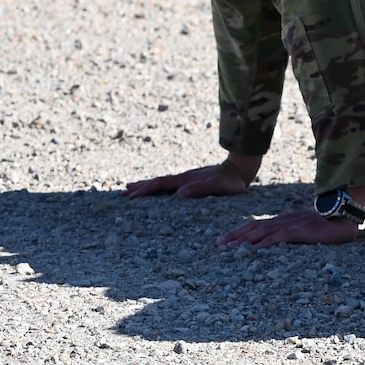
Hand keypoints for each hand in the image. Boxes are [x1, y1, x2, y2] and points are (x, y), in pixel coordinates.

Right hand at [125, 153, 261, 198]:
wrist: (241, 169)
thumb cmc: (232, 182)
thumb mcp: (218, 187)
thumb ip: (201, 189)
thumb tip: (179, 193)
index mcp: (186, 179)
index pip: (161, 184)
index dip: (145, 189)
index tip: (131, 195)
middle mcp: (184, 178)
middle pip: (157, 182)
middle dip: (140, 187)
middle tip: (122, 194)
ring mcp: (187, 179)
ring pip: (162, 182)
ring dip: (146, 186)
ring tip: (131, 189)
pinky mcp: (192, 181)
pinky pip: (170, 185)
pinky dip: (158, 187)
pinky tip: (156, 190)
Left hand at [217, 210, 361, 249]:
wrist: (343, 216)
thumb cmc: (325, 225)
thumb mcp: (302, 228)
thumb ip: (289, 232)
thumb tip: (273, 243)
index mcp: (282, 220)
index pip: (255, 225)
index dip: (237, 232)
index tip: (222, 240)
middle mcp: (283, 221)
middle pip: (254, 227)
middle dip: (234, 236)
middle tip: (218, 245)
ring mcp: (291, 225)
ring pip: (263, 232)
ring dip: (245, 240)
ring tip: (230, 248)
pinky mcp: (301, 231)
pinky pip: (281, 236)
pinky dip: (268, 242)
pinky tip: (258, 249)